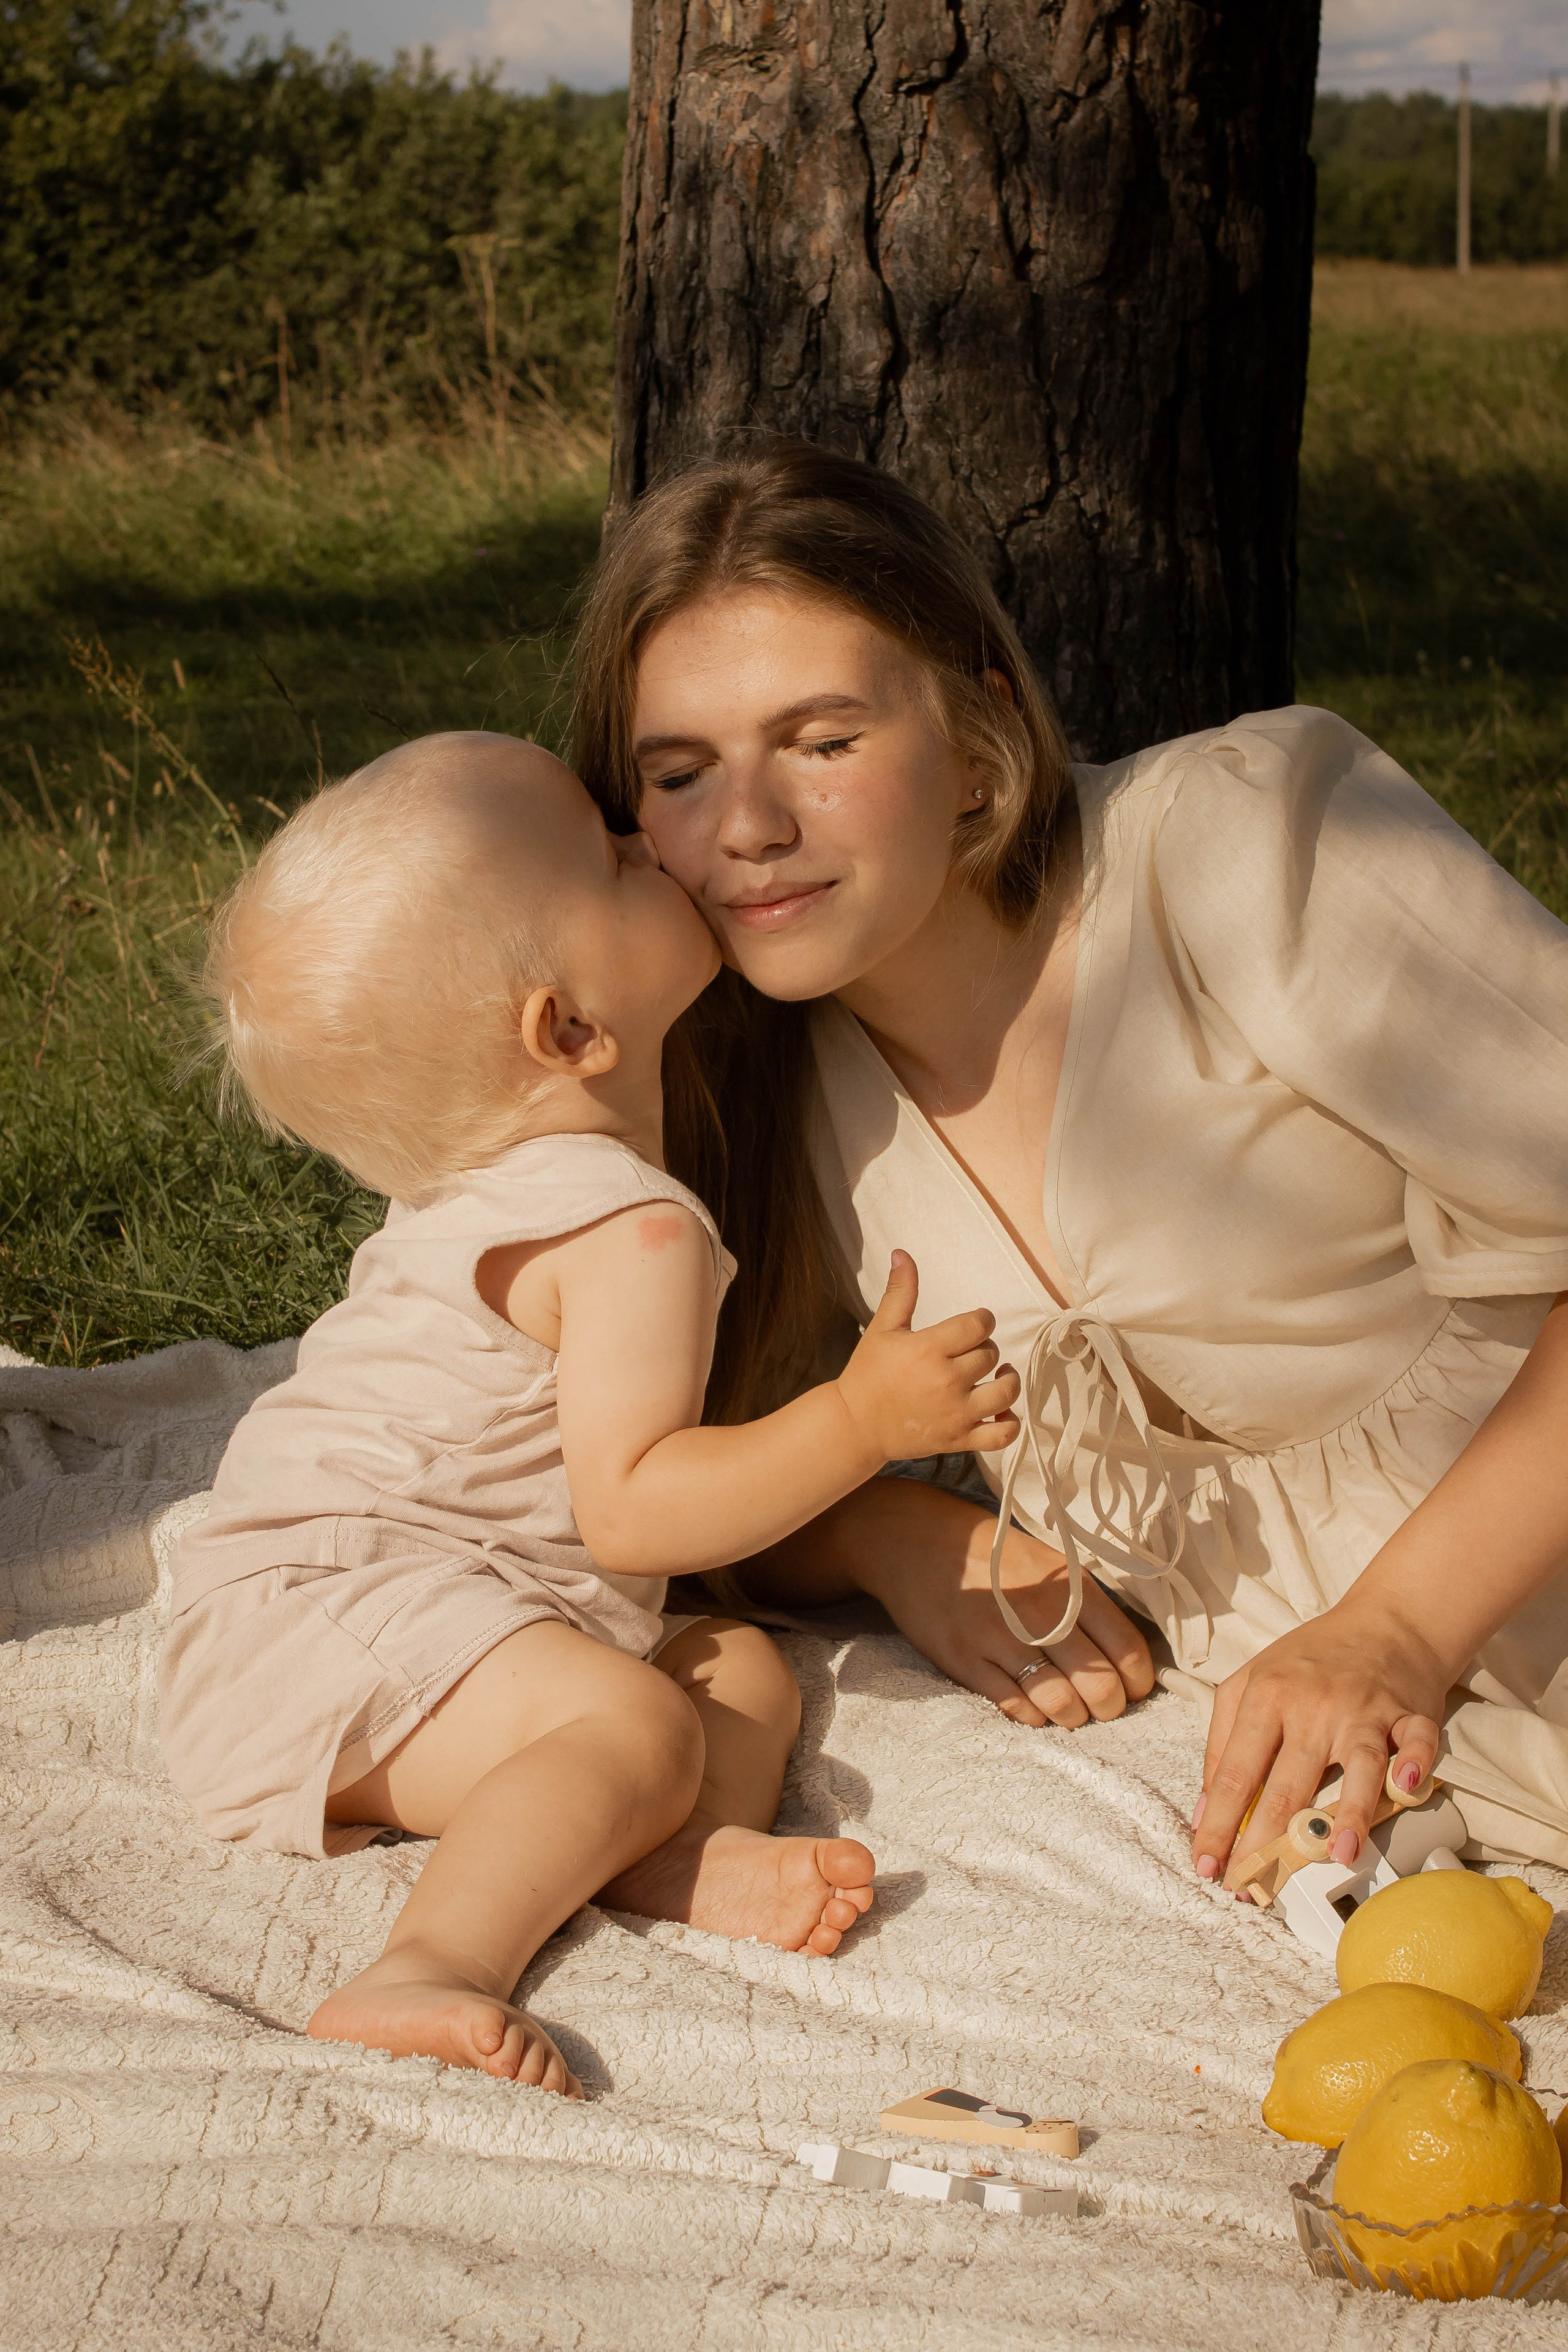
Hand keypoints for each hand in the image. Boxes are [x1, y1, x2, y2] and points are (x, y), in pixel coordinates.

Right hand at [836, 1251, 1020, 1465]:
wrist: (855, 1425)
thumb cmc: (868, 1374)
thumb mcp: (882, 1328)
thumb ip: (900, 1291)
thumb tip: (902, 1253)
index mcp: (929, 1349)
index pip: (979, 1324)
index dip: (983, 1319)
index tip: (975, 1323)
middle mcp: (947, 1380)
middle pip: (990, 1354)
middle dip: (985, 1347)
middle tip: (969, 1351)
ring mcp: (956, 1413)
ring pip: (1005, 1392)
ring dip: (1007, 1380)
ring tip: (998, 1373)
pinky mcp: (960, 1439)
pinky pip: (1002, 1435)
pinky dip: (1010, 1423)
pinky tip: (1000, 1409)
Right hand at [856, 1479, 1156, 1727]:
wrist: (920, 1542)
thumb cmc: (997, 1558)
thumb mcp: (1052, 1565)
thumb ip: (1088, 1607)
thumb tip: (1126, 1659)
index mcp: (1070, 1587)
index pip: (1127, 1649)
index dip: (1138, 1682)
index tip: (1133, 1690)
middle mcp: (1040, 1613)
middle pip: (1099, 1685)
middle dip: (1109, 1707)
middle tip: (1101, 1707)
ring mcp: (1000, 1638)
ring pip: (1059, 1703)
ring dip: (1071, 1717)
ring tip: (1068, 1710)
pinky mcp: (965, 1660)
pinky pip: (1014, 1707)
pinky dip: (1032, 1716)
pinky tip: (1032, 1704)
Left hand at [1192, 1597, 1446, 1886]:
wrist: (1384, 1622)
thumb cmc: (1310, 1661)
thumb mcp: (1250, 1684)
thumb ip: (1222, 1743)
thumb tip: (1203, 1810)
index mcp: (1267, 1696)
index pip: (1234, 1772)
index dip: (1217, 1824)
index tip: (1205, 1866)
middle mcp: (1314, 1705)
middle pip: (1287, 1783)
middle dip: (1265, 1843)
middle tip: (1251, 1888)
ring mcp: (1365, 1710)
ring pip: (1357, 1765)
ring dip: (1348, 1812)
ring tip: (1335, 1856)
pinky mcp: (1411, 1713)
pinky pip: (1417, 1744)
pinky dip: (1415, 1765)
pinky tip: (1407, 1787)